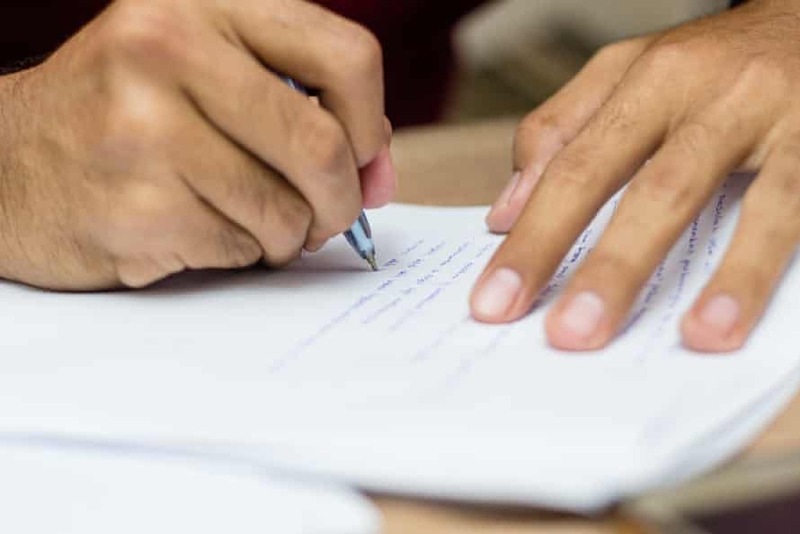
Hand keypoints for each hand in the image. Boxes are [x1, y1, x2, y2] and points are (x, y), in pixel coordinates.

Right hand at [0, 0, 394, 289]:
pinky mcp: (136, 205)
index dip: (372, 122)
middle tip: (327, 215)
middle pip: (324, 144)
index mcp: (203, 4)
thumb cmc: (125, 118)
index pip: (348, 56)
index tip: (361, 158)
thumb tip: (379, 171)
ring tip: (254, 223)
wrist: (8, 166)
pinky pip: (242, 248)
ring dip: (288, 233)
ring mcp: (145, 128)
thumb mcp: (205, 73)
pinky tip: (203, 232)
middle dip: (340, 199)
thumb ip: (301, 104)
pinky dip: (242, 253)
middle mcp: (168, 49)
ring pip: (287, 209)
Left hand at [471, 0, 799, 351]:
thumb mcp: (636, 73)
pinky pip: (784, 211)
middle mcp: (699, 91)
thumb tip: (505, 210)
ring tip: (611, 333)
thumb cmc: (721, 60)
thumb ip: (565, 130)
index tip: (495, 301)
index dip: (531, 237)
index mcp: (645, 80)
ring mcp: (762, 114)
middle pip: (626, 183)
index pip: (571, 164)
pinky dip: (746, 272)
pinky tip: (718, 324)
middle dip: (580, 261)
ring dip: (646, 267)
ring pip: (691, 193)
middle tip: (554, 334)